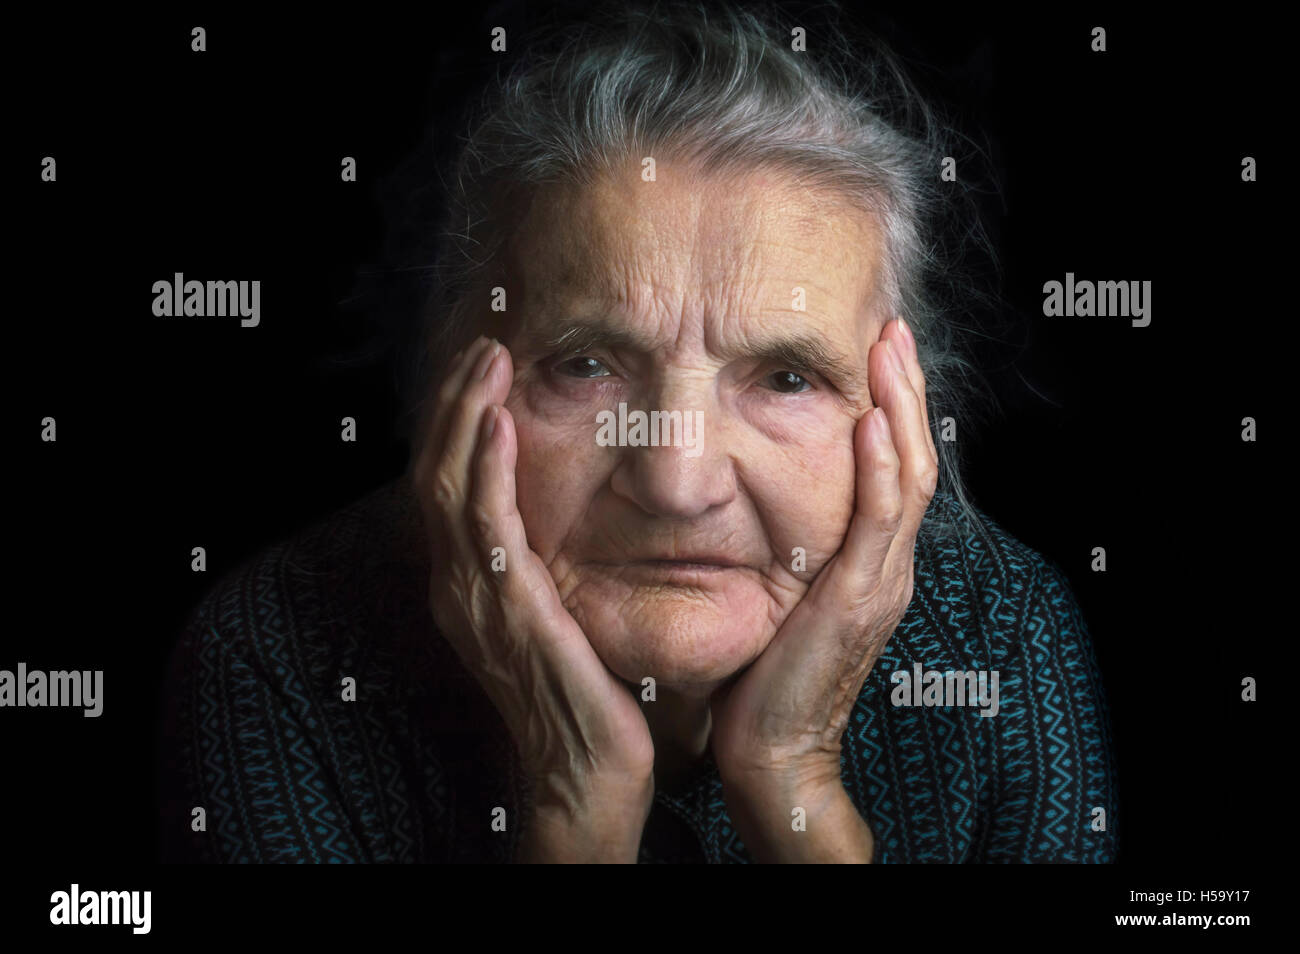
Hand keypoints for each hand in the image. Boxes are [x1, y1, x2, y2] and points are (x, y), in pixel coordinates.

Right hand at [411, 335, 654, 861]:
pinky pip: (484, 524)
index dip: (460, 421)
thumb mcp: (560, 612)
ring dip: (467, 416)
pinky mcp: (505, 607)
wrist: (586, 771)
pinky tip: (499, 423)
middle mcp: (456, 584)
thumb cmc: (586, 691)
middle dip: (458, 402)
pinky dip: (486, 467)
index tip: (486, 368)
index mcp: (468, 582)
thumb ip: (546, 563)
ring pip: (449, 484)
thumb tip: (571, 510)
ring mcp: (473, 597)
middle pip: (437, 470)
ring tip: (489, 359)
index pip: (449, 482)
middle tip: (485, 342)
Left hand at [708, 317, 938, 861]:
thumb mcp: (782, 595)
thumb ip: (788, 547)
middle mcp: (888, 565)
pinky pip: (880, 521)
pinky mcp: (858, 599)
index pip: (895, 466)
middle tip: (892, 328)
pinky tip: (872, 422)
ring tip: (890, 350)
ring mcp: (881, 581)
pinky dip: (881, 467)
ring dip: (900, 408)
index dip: (892, 406)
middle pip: (914, 457)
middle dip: (904, 389)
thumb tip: (754, 496)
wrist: (773, 750)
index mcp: (872, 562)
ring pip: (908, 477)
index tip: (875, 351)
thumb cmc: (766, 675)